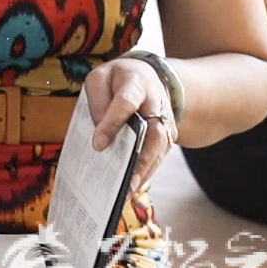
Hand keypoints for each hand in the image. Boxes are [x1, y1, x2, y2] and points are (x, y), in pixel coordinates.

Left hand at [82, 58, 173, 191]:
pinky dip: (148, 171)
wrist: (147, 75)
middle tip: (124, 182)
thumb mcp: (99, 78)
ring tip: (127, 192)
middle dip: (140, 158)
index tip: (99, 144)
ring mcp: (165, 120)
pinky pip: (160, 155)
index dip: (113, 123)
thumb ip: (98, 101)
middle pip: (154, 131)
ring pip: (160, 147)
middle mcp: (156, 103)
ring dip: (145, 171)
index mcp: (136, 83)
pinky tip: (133, 186)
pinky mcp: (168, 135)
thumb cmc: (118, 79)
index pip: (126, 103)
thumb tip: (100, 131)